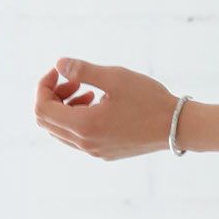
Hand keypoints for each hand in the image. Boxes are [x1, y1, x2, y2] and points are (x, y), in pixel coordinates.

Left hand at [35, 56, 178, 160]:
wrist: (177, 127)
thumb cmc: (149, 100)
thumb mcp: (115, 78)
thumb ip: (83, 71)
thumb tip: (59, 64)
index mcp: (84, 125)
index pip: (42, 109)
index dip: (43, 86)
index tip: (59, 71)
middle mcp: (85, 143)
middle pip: (48, 121)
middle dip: (53, 96)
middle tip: (74, 80)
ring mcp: (94, 151)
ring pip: (61, 131)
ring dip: (66, 107)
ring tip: (88, 92)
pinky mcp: (105, 153)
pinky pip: (78, 138)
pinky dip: (78, 119)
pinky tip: (99, 105)